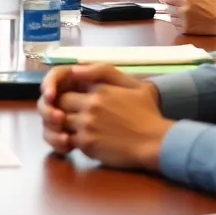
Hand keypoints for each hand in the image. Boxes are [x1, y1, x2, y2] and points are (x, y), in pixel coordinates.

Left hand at [38, 64, 169, 169]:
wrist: (155, 142)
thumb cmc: (147, 113)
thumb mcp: (133, 84)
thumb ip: (104, 72)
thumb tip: (75, 69)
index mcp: (99, 90)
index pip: (69, 88)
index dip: (66, 94)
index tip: (70, 101)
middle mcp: (89, 106)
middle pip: (60, 105)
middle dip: (60, 109)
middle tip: (66, 115)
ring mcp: (86, 126)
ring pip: (60, 123)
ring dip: (62, 126)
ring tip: (72, 128)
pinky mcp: (87, 145)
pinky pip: (67, 141)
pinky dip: (68, 141)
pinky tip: (78, 141)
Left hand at [163, 0, 215, 35]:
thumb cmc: (213, 2)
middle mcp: (183, 11)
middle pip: (167, 5)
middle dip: (172, 2)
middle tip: (181, 1)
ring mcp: (183, 22)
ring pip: (170, 15)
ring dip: (174, 11)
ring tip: (185, 10)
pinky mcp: (185, 30)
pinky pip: (175, 24)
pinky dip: (178, 20)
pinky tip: (187, 17)